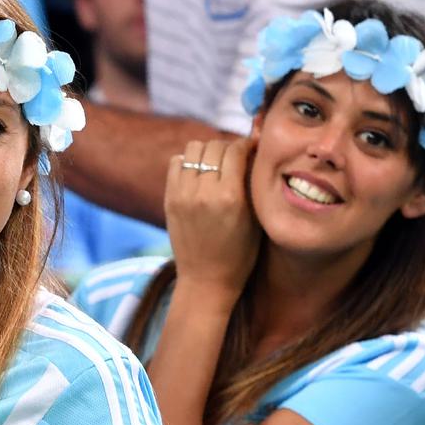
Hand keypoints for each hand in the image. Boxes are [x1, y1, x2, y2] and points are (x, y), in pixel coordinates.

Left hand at [165, 138, 259, 302]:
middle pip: (214, 146)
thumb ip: (252, 184)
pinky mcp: (169, 199)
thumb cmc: (240, 253)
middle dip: (227, 147)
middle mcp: (203, 192)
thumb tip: (252, 151)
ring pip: (193, 149)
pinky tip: (198, 174)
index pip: (235, 150)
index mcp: (230, 197)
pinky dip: (188, 162)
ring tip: (215, 164)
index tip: (252, 149)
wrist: (206, 279)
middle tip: (234, 157)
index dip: (246, 145)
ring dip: (206, 152)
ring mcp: (182, 195)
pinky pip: (175, 163)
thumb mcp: (256, 219)